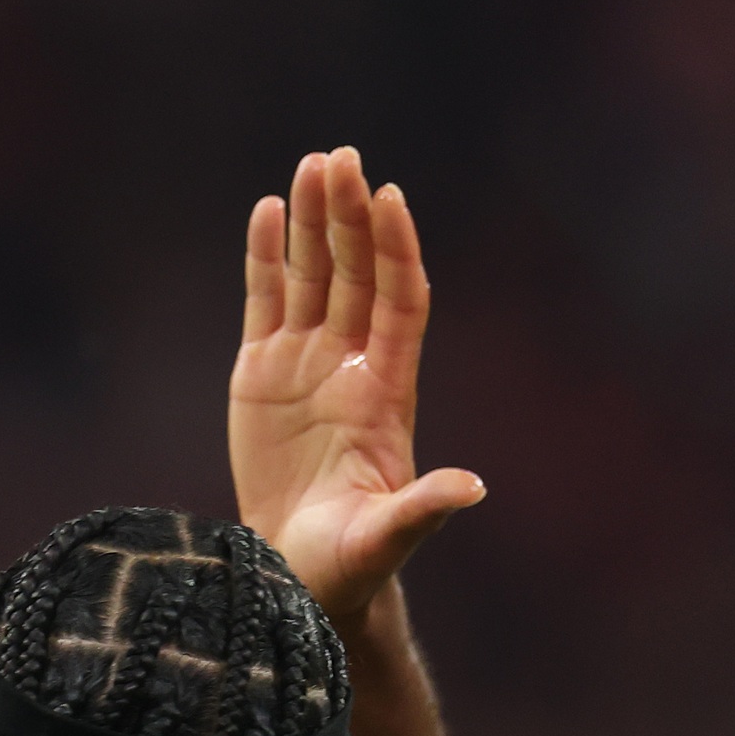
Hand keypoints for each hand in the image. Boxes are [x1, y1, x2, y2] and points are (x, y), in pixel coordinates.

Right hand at [230, 145, 486, 624]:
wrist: (296, 576)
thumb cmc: (348, 566)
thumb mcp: (385, 539)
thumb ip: (423, 509)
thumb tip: (472, 489)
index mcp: (386, 395)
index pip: (397, 302)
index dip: (395, 251)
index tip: (390, 199)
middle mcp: (351, 367)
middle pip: (354, 275)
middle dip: (349, 217)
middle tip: (341, 159)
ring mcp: (306, 366)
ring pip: (313, 277)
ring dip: (314, 222)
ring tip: (310, 165)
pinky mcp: (262, 375)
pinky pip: (267, 302)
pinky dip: (268, 257)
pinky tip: (269, 209)